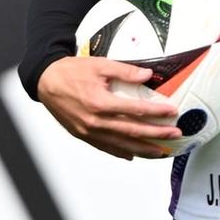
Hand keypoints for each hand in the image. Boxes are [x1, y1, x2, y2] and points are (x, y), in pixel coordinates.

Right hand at [36, 53, 181, 158]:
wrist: (46, 81)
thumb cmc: (70, 72)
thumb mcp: (99, 65)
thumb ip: (125, 71)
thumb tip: (147, 76)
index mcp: (100, 103)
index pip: (136, 110)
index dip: (156, 112)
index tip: (172, 112)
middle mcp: (95, 121)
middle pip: (132, 131)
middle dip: (156, 134)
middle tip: (174, 134)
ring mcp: (88, 131)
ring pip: (120, 144)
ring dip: (142, 149)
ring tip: (160, 151)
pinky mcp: (82, 135)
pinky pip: (105, 147)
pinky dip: (120, 152)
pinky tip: (133, 154)